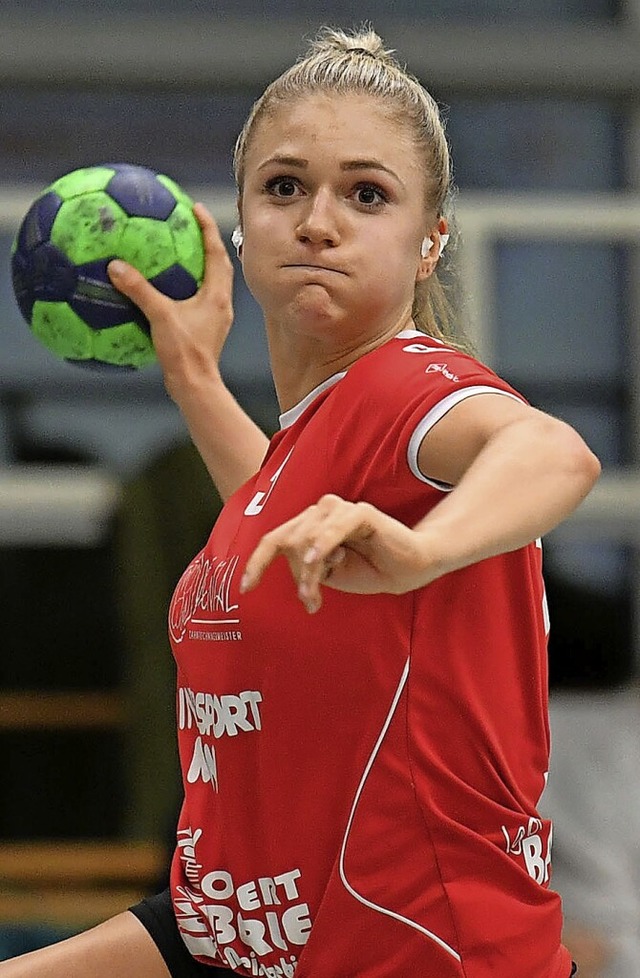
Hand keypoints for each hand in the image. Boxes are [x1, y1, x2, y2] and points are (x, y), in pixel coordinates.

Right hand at [107, 203, 233, 397]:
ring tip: (180, 252)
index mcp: (216, 295)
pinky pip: (198, 300)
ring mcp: (214, 318)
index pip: (216, 252)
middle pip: (218, 264)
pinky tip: (165, 290)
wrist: (195, 387)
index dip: (207, 227)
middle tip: (190, 224)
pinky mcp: (205, 331)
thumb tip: (115, 266)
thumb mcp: (160, 317)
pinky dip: (185, 288)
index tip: (195, 207)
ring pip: (210, 283)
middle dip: (206, 242)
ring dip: (198, 265)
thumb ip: (139, 290)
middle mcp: (221, 304)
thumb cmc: (184, 354)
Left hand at [240, 494, 441, 612]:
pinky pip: (334, 527)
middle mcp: (320, 513)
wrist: (408, 569)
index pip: (274, 540)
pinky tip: (316, 559)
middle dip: (296, 576)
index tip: (246, 588)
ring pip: (307, 538)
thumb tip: (297, 568)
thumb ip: (308, 570)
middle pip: (289, 541)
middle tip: (310, 601)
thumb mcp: (329, 576)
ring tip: (315, 596)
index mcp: (309, 527)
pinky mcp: (361, 514)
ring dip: (308, 571)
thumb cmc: (369, 569)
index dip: (257, 563)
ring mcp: (339, 511)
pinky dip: (322, 543)